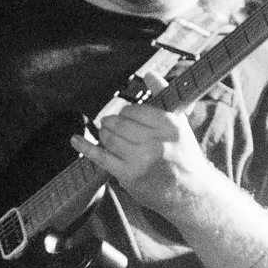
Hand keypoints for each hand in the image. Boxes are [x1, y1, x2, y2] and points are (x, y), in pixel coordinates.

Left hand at [69, 94, 221, 223]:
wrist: (192, 193)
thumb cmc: (184, 155)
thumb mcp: (180, 124)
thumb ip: (164, 96)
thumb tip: (150, 74)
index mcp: (170, 126)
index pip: (134, 110)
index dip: (127, 113)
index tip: (128, 118)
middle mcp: (157, 143)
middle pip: (119, 123)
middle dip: (112, 123)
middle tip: (114, 128)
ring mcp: (142, 160)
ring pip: (109, 139)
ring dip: (104, 136)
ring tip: (110, 138)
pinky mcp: (129, 176)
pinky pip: (100, 157)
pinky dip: (85, 147)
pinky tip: (75, 139)